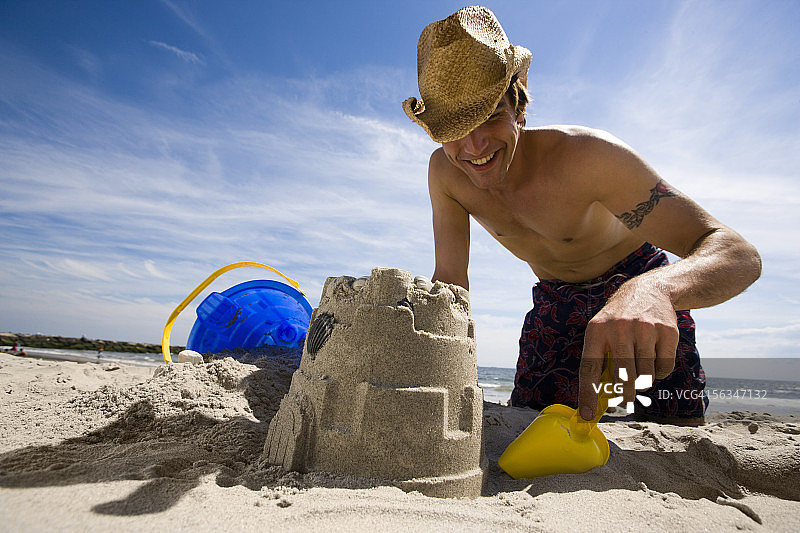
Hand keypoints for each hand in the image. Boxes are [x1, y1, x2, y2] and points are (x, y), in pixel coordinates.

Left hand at [577, 278, 678, 419]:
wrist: (648, 291)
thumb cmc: (619, 319)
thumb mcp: (601, 331)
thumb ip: (599, 360)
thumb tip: (597, 399)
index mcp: (596, 331)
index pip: (589, 369)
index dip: (587, 395)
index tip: (586, 415)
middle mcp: (619, 329)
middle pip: (623, 378)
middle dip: (626, 394)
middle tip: (627, 399)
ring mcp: (644, 329)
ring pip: (646, 375)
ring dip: (645, 379)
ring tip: (641, 364)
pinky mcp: (666, 331)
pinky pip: (664, 367)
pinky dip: (661, 371)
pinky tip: (656, 357)